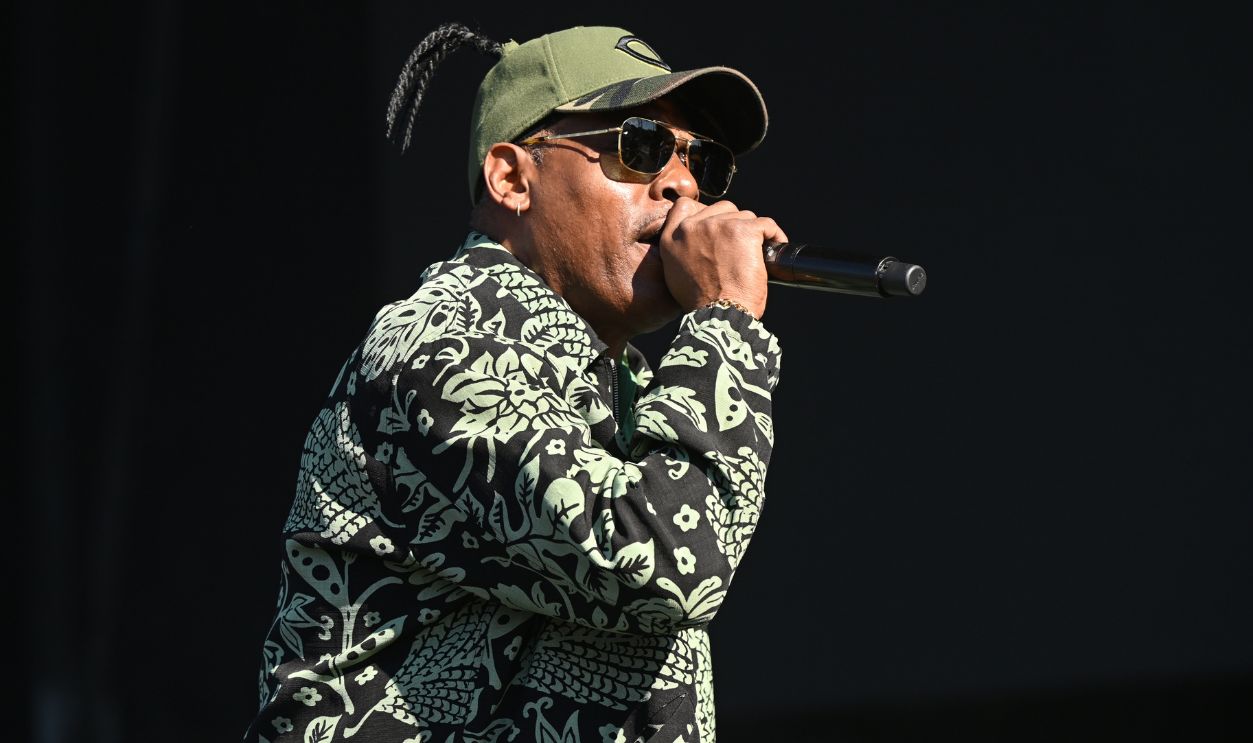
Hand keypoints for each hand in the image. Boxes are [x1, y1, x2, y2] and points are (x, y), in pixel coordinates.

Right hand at [658, 197, 788, 318]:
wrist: (720, 316)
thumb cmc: (702, 304)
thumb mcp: (675, 274)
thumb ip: (681, 250)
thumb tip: (696, 244)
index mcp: (672, 237)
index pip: (684, 206)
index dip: (705, 213)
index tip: (718, 225)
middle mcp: (692, 226)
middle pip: (721, 209)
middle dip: (733, 224)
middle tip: (739, 248)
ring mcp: (718, 226)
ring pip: (744, 216)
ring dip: (753, 232)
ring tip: (755, 254)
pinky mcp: (743, 230)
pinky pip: (766, 224)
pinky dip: (774, 235)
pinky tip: (773, 248)